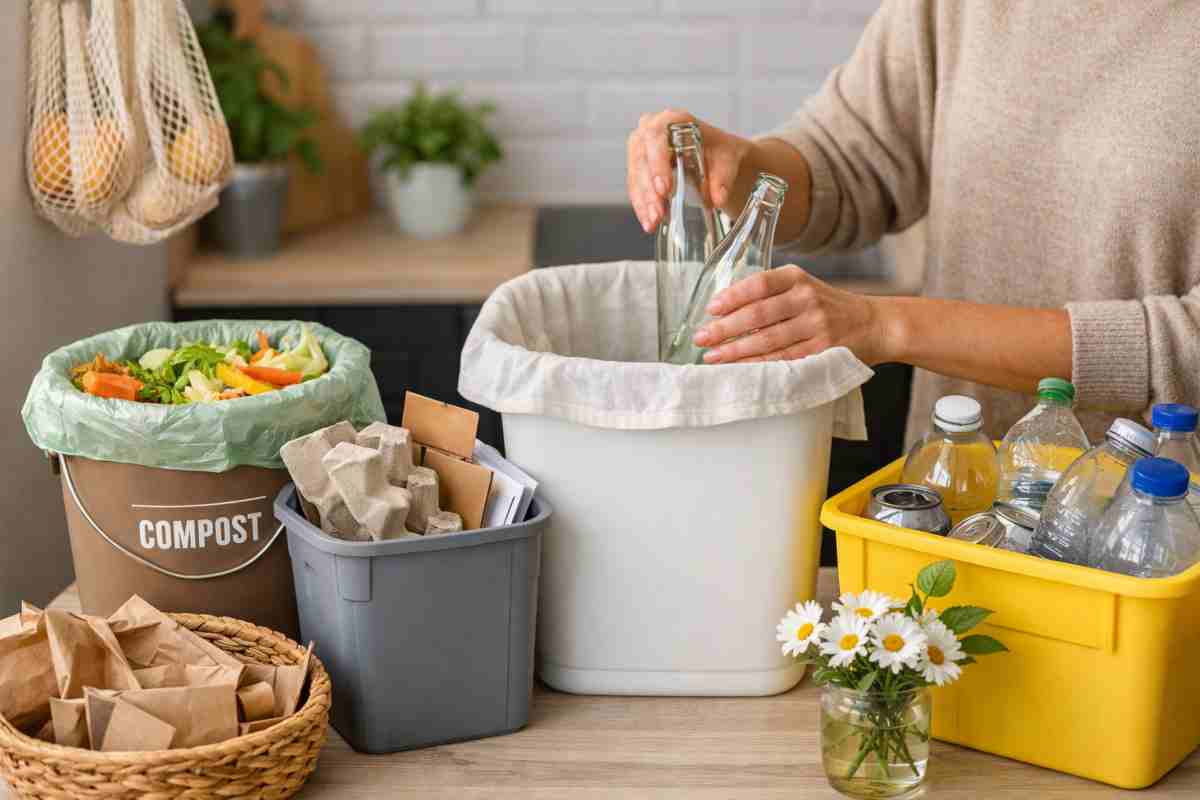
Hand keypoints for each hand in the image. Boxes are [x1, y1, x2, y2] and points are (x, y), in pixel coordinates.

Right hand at [626, 109, 751, 232]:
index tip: (664, 189)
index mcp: (673, 120)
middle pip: (642, 159)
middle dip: (648, 190)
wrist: (718, 159)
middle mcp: (652, 130)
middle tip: (658, 213)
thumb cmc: (720, 152)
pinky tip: (648, 222)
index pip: (656, 137)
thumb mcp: (727, 160)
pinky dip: (642, 206)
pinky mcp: (639, 168)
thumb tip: (718, 198)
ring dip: (643, 201)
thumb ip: (723, 177)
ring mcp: (642, 149)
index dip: (657, 163)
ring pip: (636, 176)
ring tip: (653, 222)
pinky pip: (636, 187)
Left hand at [693, 265, 894, 365]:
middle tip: (701, 338)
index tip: (711, 309)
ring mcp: (817, 325)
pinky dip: (759, 367)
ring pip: (768, 340)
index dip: (732, 297)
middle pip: (758, 314)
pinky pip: (784, 360)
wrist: (874, 324)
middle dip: (724, 328)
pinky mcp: (823, 351)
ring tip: (712, 357)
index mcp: (797, 278)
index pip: (758, 284)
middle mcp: (807, 298)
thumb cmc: (828, 307)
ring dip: (735, 351)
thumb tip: (722, 310)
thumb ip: (770, 293)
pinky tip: (740, 370)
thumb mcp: (803, 287)